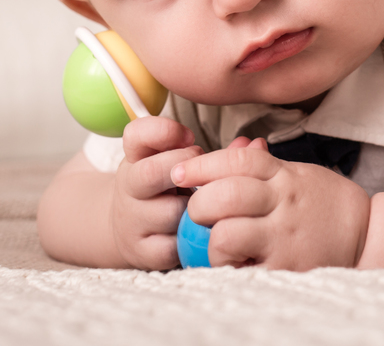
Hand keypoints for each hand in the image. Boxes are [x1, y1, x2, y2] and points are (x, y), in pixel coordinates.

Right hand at [111, 117, 202, 269]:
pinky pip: (175, 246)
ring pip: (171, 213)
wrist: (132, 229)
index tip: (189, 137)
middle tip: (205, 175)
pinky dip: (195, 239)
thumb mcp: (176, 162)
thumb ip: (213, 152)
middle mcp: (128, 188)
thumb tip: (255, 145)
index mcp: (135, 158)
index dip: (165, 132)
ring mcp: (133, 221)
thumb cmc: (167, 188)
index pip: (137, 135)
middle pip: (151, 173)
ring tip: (208, 206)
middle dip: (188, 170)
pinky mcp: (143, 252)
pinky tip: (204, 231)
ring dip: (198, 209)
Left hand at [171, 144, 370, 269]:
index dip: (202, 164)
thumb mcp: (296, 173)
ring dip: (211, 240)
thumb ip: (263, 165)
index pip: (237, 161)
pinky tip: (232, 263)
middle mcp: (283, 203)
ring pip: (228, 235)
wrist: (366, 234)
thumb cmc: (323, 202)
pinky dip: (229, 267)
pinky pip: (242, 270)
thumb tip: (236, 144)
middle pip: (226, 196)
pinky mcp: (285, 269)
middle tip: (197, 214)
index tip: (180, 171)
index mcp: (284, 176)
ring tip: (214, 243)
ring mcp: (283, 238)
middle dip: (199, 205)